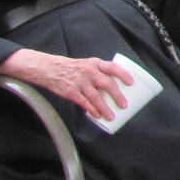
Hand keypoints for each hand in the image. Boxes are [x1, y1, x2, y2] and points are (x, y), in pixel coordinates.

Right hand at [0, 47, 136, 121]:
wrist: (48, 68)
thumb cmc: (70, 68)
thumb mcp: (86, 64)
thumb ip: (98, 72)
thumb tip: (114, 87)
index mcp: (94, 63)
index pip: (112, 67)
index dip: (123, 74)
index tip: (131, 82)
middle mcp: (88, 71)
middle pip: (107, 84)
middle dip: (117, 96)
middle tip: (124, 105)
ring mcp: (79, 82)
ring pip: (96, 97)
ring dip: (105, 108)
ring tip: (111, 116)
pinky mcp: (71, 91)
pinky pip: (84, 103)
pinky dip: (92, 110)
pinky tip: (97, 115)